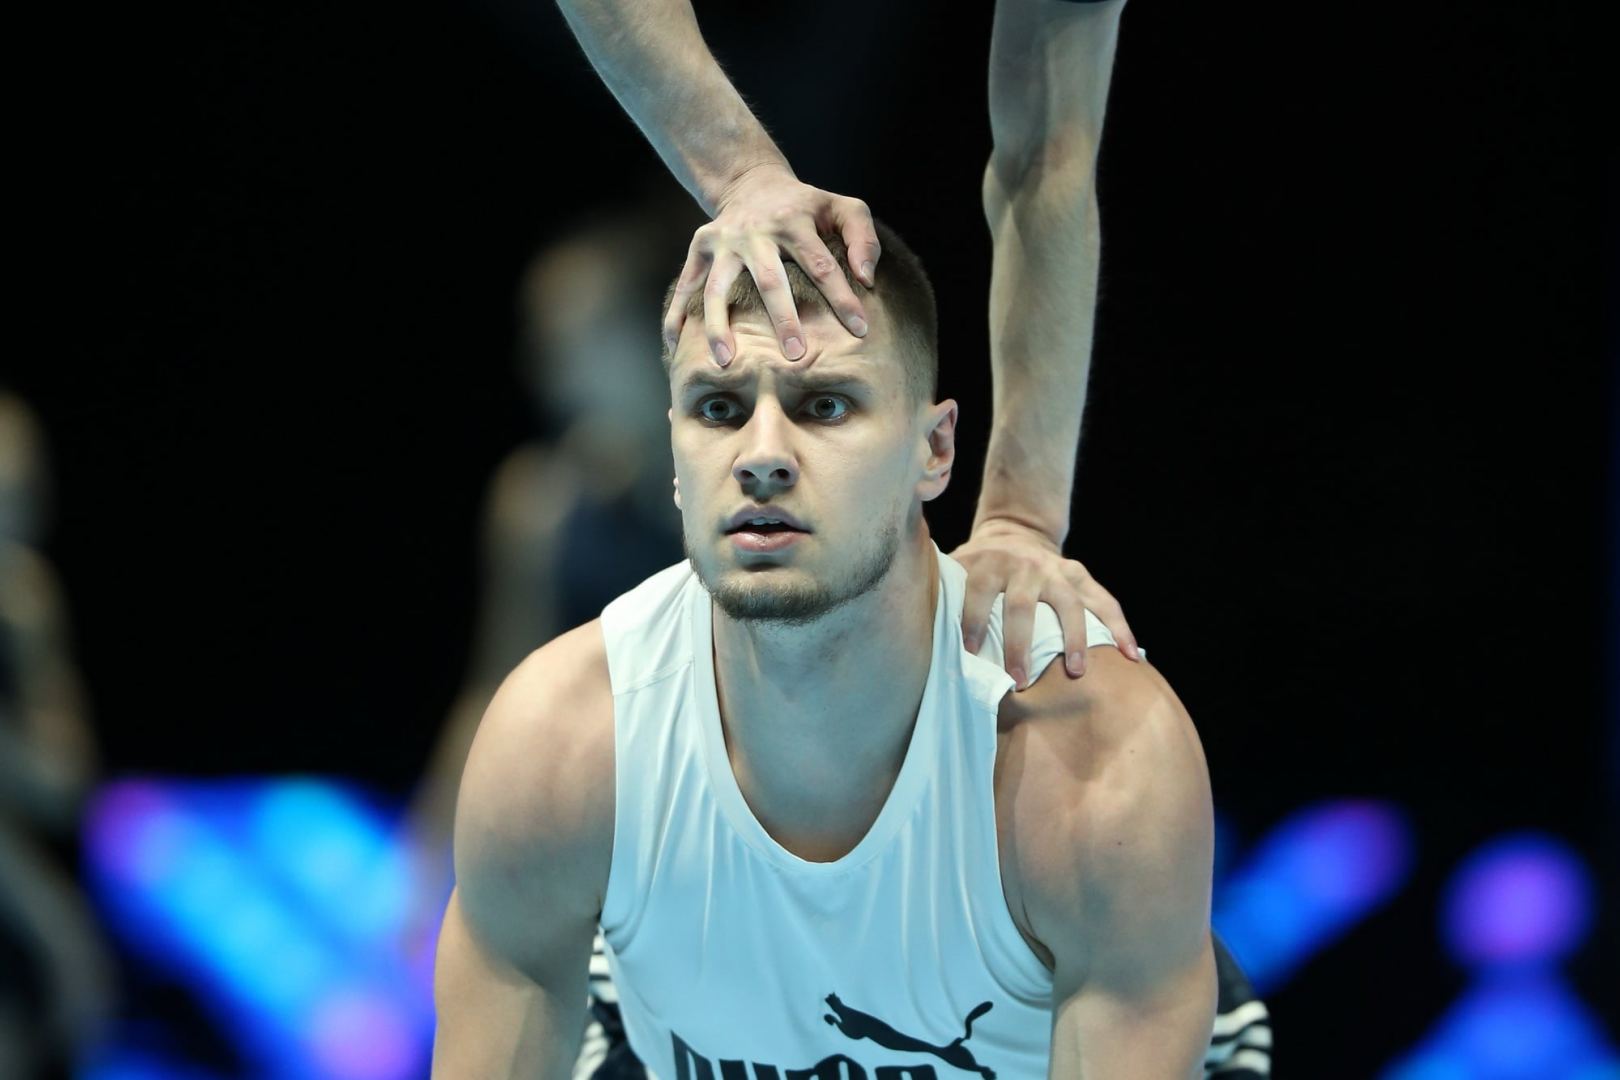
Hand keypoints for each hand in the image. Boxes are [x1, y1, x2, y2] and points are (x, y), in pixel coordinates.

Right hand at [662, 163, 881, 365]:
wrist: (752, 182)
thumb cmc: (806, 206)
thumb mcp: (842, 207)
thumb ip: (863, 239)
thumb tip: (866, 279)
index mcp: (794, 221)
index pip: (822, 265)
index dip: (842, 298)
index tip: (859, 331)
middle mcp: (756, 231)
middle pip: (769, 280)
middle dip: (782, 319)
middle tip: (795, 355)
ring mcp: (723, 241)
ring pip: (718, 287)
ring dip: (719, 325)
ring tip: (725, 361)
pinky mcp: (700, 248)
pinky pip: (686, 285)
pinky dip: (676, 315)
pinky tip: (675, 347)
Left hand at [951, 519, 1139, 688]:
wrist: (1013, 533)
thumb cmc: (977, 567)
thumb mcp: (955, 570)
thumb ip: (943, 595)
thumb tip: (921, 639)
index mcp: (988, 564)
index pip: (978, 591)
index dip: (971, 620)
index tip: (969, 652)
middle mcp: (1024, 566)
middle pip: (1022, 604)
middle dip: (1020, 644)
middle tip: (1019, 680)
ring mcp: (1057, 571)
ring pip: (1070, 604)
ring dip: (1074, 639)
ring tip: (1078, 672)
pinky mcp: (1080, 577)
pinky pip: (1106, 602)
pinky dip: (1120, 628)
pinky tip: (1132, 656)